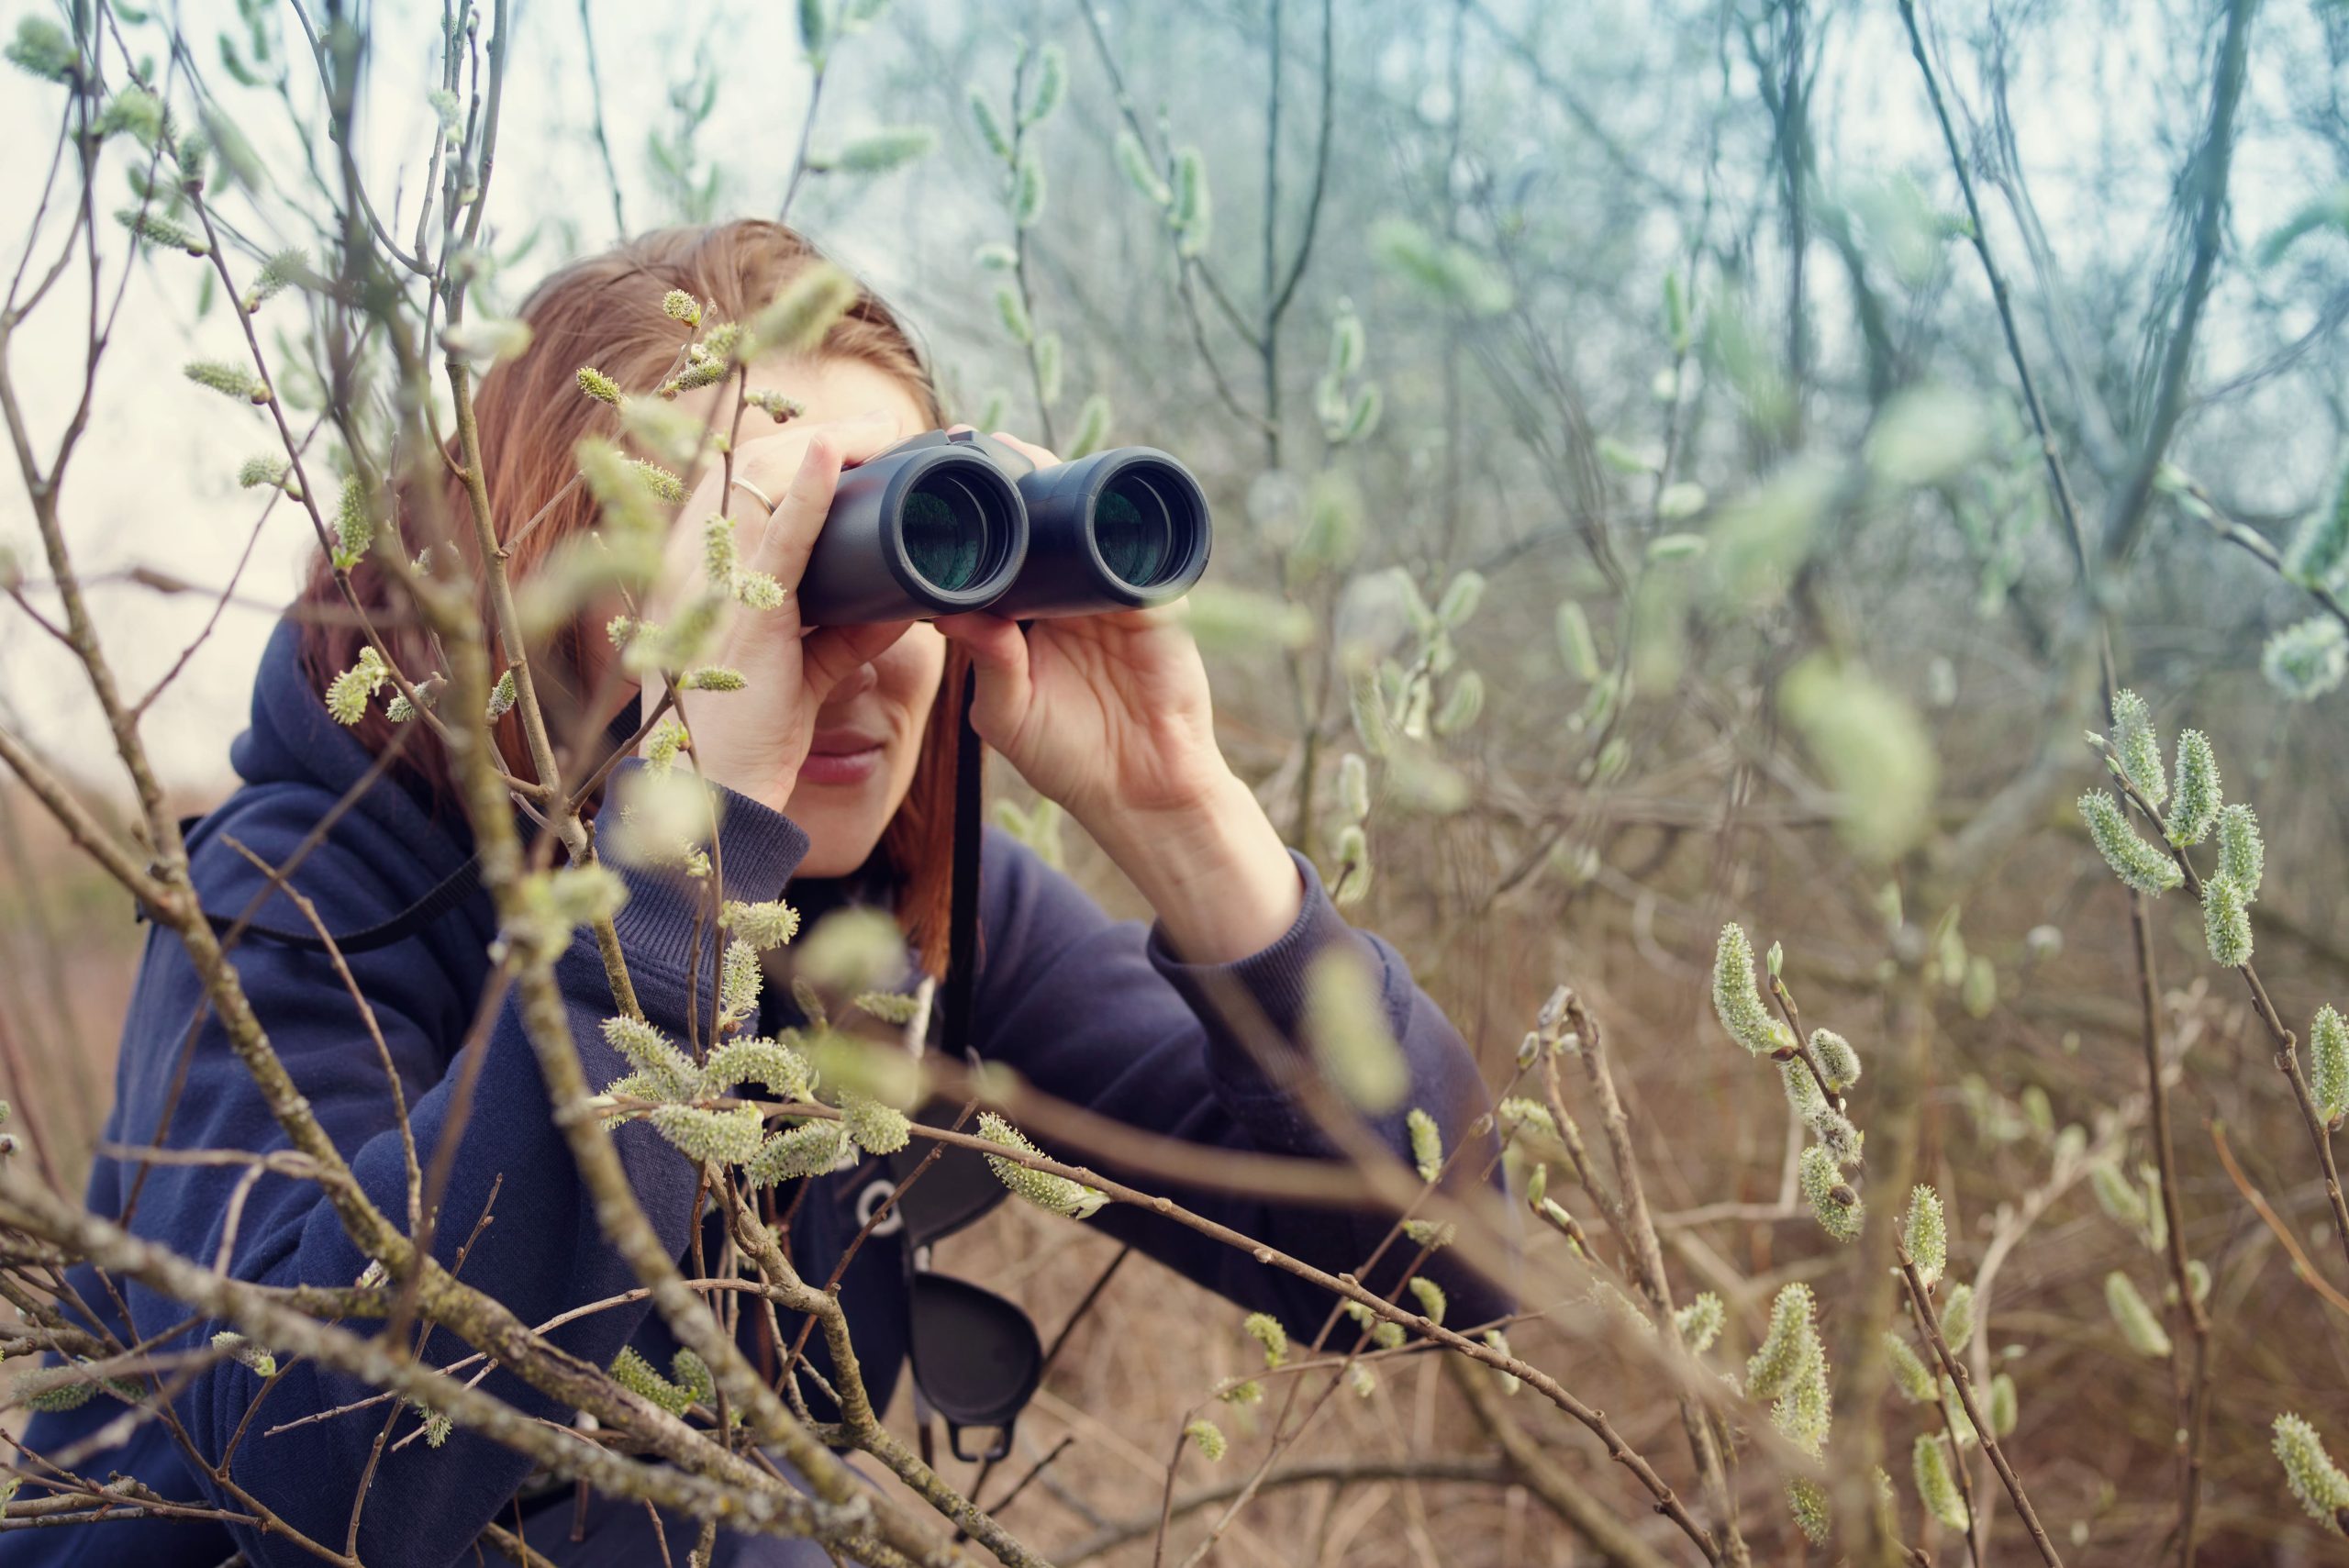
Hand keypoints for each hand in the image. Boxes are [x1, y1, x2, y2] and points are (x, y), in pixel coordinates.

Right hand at [636, 412, 912, 814]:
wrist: (722, 792)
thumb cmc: (753, 730)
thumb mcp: (807, 666)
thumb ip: (851, 629)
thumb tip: (909, 597)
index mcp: (699, 568)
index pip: (743, 481)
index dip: (798, 449)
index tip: (854, 436)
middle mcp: (692, 562)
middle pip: (750, 465)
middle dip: (821, 433)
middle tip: (884, 425)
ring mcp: (711, 582)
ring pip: (761, 480)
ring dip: (827, 443)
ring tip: (881, 427)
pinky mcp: (743, 612)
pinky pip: (776, 536)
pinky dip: (807, 489)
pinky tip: (831, 450)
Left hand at [937, 432, 1302, 960]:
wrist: (1144, 791)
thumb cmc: (1070, 759)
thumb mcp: (1009, 715)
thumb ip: (988, 665)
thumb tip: (949, 613)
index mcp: (1022, 617)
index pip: (994, 554)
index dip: (968, 523)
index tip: (929, 484)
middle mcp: (1064, 595)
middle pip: (1037, 522)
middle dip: (1009, 483)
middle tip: (971, 443)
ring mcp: (1111, 592)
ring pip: (1085, 522)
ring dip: (1059, 485)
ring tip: (1021, 456)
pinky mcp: (1156, 600)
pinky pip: (1139, 548)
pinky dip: (1118, 521)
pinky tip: (1092, 496)